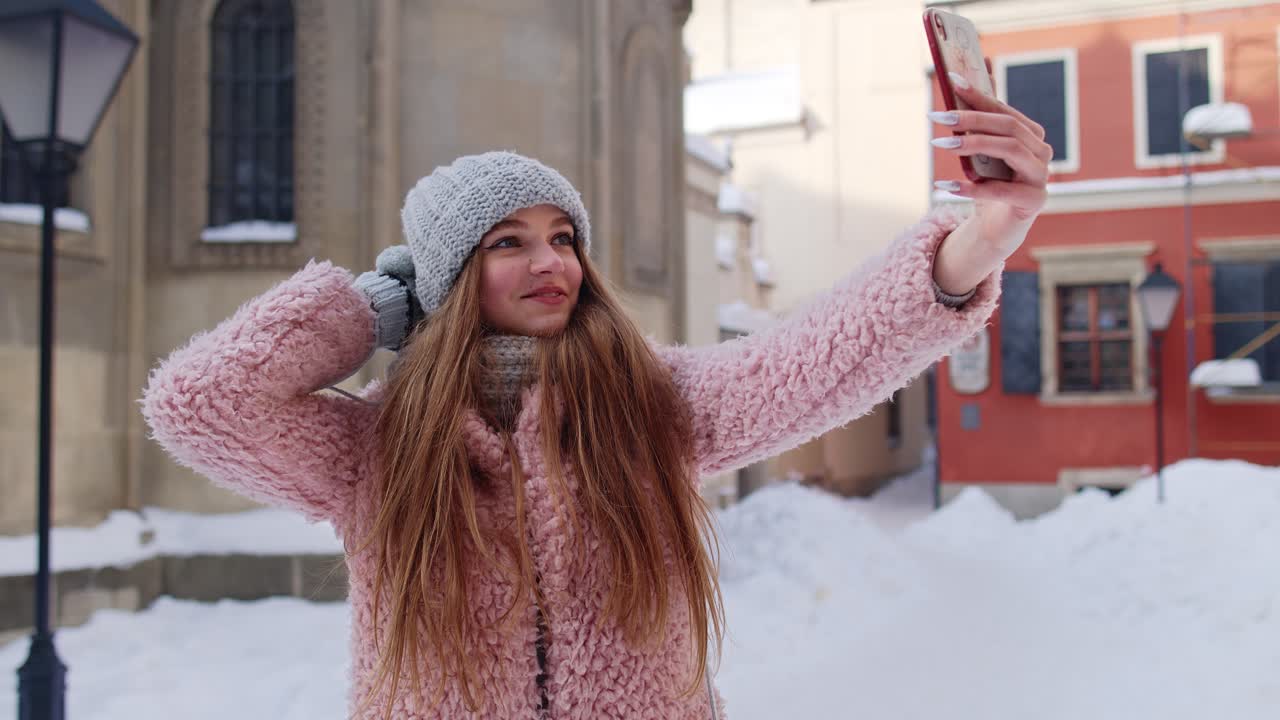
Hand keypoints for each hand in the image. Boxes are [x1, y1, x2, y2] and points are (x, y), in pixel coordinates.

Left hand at [931, 60, 1050, 257]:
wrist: (997, 229)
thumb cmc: (990, 186)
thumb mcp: (982, 154)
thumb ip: (982, 123)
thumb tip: (976, 79)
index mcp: (1031, 135)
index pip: (1004, 110)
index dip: (979, 96)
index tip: (952, 81)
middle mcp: (1041, 152)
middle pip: (1008, 127)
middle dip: (972, 119)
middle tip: (938, 116)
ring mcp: (1041, 176)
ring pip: (1010, 150)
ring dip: (972, 145)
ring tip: (940, 144)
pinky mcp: (1034, 201)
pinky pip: (1003, 191)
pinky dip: (972, 188)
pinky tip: (945, 186)